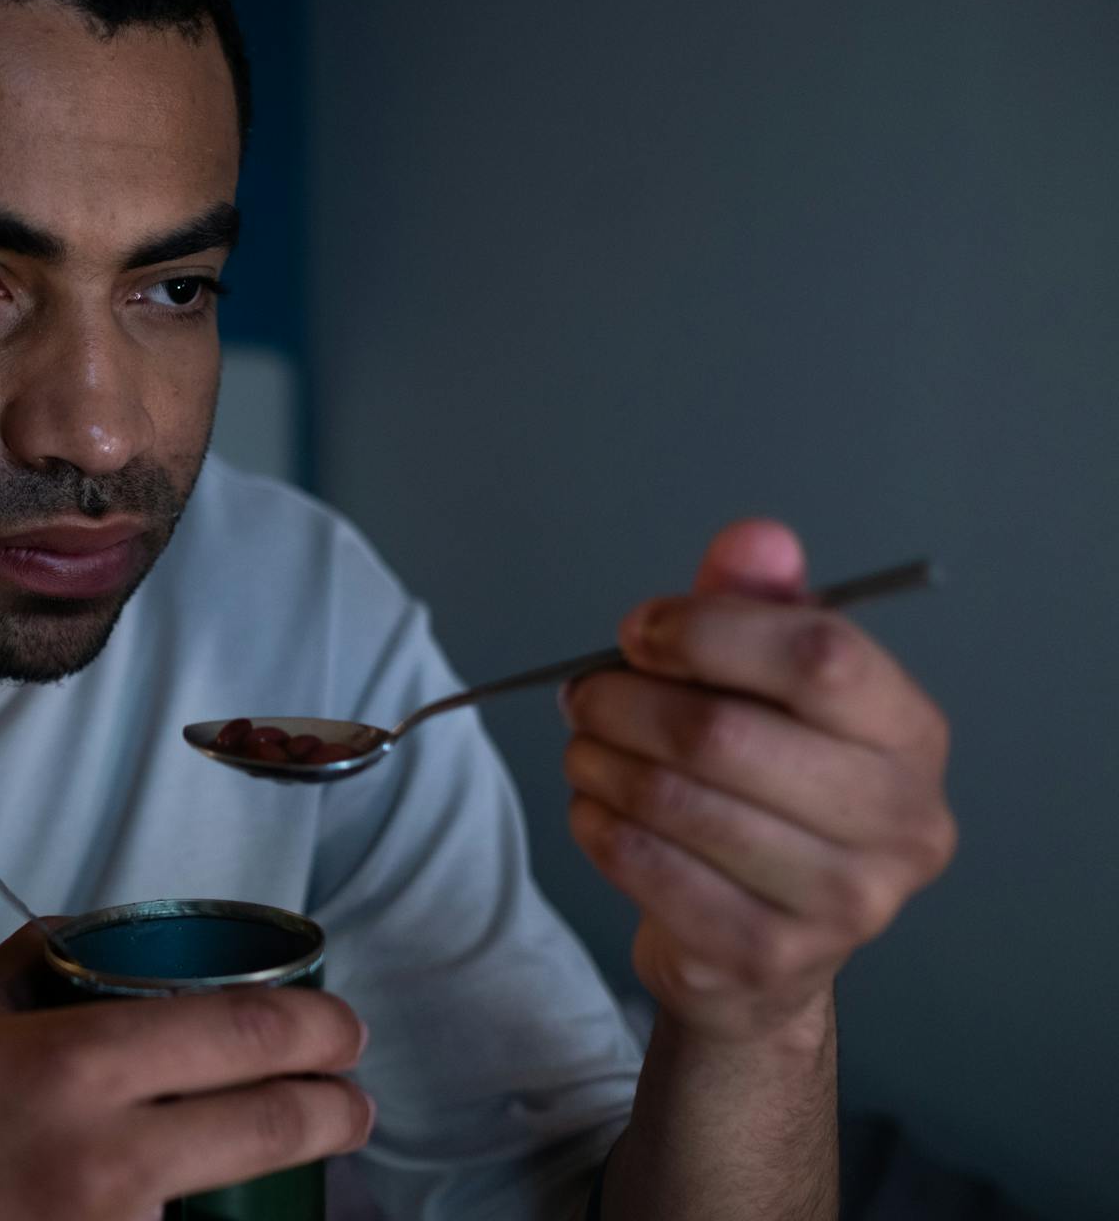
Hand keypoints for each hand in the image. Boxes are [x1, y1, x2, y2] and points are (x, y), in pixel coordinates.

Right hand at [0, 922, 372, 1220]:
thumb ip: (33, 963)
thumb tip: (92, 932)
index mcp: (73, 1065)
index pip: (244, 1032)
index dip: (319, 1026)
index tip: (345, 1029)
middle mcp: (102, 1162)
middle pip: (272, 1128)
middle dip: (335, 1111)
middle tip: (350, 1101)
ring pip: (224, 1209)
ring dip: (257, 1183)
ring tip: (266, 1154)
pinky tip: (185, 1207)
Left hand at [559, 520, 955, 1044]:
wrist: (767, 950)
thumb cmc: (769, 789)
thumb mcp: (771, 687)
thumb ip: (759, 606)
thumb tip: (755, 538)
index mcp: (911, 735)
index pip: (820, 657)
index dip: (709, 631)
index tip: (642, 631)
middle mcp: (901, 823)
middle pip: (725, 735)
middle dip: (626, 703)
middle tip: (584, 693)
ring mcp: (843, 902)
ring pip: (674, 803)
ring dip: (600, 762)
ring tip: (586, 747)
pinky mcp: (766, 955)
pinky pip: (645, 869)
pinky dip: (597, 825)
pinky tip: (595, 806)